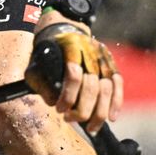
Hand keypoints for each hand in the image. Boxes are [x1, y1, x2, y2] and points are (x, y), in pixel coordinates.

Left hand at [25, 16, 122, 133]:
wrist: (63, 27)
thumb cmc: (48, 50)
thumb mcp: (37, 62)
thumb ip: (41, 82)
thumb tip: (53, 103)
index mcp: (69, 47)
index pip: (74, 75)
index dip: (67, 97)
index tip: (59, 109)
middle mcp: (89, 51)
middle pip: (92, 86)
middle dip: (83, 109)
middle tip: (71, 120)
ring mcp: (102, 56)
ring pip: (107, 88)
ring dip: (99, 112)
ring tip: (90, 127)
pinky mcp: (110, 62)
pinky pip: (118, 83)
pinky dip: (116, 102)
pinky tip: (111, 117)